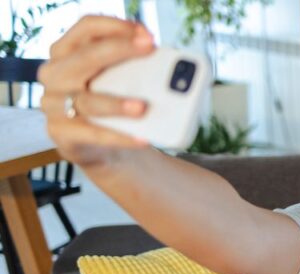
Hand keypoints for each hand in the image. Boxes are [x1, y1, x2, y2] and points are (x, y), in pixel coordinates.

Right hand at [38, 16, 153, 166]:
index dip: (115, 26)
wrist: (98, 145)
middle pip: (87, 57)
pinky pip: (93, 135)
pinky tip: (142, 138)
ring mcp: (54, 105)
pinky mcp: (62, 134)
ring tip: (143, 107)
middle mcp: (56, 74)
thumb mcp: (114, 78)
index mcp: (66, 52)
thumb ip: (130, 65)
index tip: (146, 34)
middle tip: (149, 49)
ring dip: (117, 103)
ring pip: (88, 101)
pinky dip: (119, 137)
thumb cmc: (108, 101)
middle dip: (120, 50)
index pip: (86, 28)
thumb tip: (168, 66)